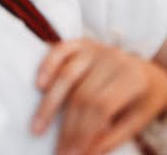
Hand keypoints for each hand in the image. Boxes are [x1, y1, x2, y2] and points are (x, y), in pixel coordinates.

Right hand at [31, 38, 166, 154]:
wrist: (150, 72)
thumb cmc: (143, 98)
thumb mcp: (138, 119)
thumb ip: (113, 136)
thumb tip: (86, 152)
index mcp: (132, 79)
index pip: (101, 107)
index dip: (84, 131)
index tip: (73, 152)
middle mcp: (113, 59)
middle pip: (81, 95)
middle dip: (66, 126)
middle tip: (57, 149)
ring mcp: (95, 49)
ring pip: (66, 76)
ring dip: (49, 105)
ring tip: (36, 127)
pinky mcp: (81, 43)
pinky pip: (59, 51)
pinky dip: (47, 66)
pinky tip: (38, 86)